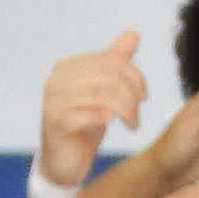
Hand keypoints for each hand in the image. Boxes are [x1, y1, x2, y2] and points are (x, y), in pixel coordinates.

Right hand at [33, 32, 147, 193]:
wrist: (63, 163)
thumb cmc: (85, 124)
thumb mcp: (103, 91)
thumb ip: (115, 62)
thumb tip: (133, 33)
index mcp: (67, 67)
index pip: (111, 60)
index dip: (135, 75)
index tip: (143, 94)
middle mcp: (57, 80)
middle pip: (110, 75)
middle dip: (132, 93)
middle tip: (138, 111)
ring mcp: (55, 101)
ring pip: (105, 94)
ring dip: (127, 109)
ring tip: (132, 123)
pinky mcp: (58, 122)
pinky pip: (94, 113)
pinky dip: (111, 117)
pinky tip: (117, 124)